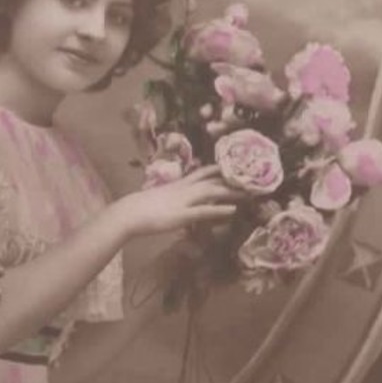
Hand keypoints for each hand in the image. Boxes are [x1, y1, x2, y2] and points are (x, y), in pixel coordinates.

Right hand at [119, 166, 240, 238]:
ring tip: (250, 193)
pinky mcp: (182, 215)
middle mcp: (185, 189)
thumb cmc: (140, 208)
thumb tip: (179, 200)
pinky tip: (233, 210)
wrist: (129, 213)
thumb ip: (173, 197)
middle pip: (213, 180)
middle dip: (233, 179)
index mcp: (179, 184)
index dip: (221, 169)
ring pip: (212, 192)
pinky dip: (219, 209)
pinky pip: (204, 210)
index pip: (204, 172)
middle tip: (252, 178)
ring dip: (232, 192)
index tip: (236, 167)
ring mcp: (184, 201)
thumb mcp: (161, 199)